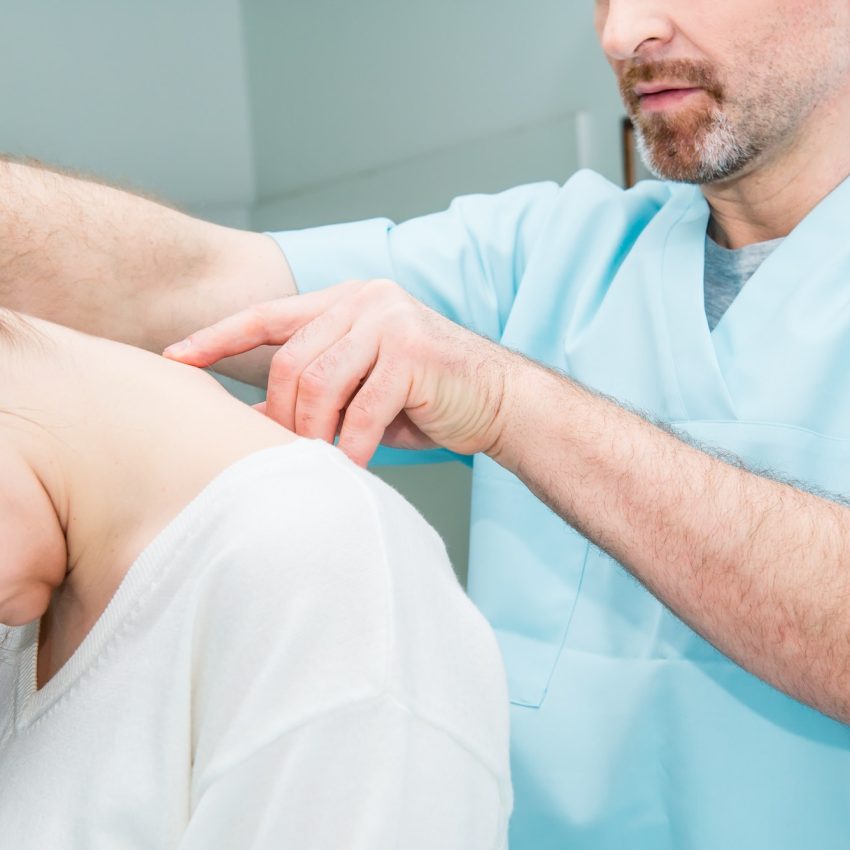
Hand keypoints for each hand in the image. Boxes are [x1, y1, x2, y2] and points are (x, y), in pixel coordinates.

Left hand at [163, 279, 510, 465]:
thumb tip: (253, 419)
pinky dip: (353, 446)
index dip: (218, 337)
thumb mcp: (360, 388)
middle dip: (284, 416)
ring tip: (325, 457)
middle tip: (293, 451)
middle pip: (290, 361)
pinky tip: (354, 464)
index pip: (268, 315)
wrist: (499, 400)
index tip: (176, 358)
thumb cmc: (426, 398)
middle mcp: (365, 300)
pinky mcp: (414, 351)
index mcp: (346, 300)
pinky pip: (362, 409)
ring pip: (319, 383)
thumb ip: (313, 390)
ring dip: (316, 432)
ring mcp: (391, 320)